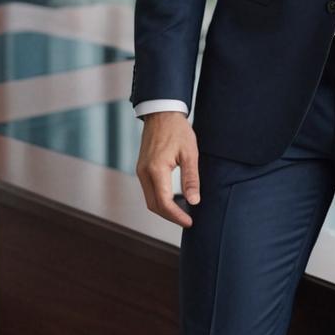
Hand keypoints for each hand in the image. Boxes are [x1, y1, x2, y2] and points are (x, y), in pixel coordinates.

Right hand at [135, 111, 199, 227]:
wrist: (162, 113)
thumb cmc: (177, 130)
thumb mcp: (189, 153)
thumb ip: (191, 178)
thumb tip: (194, 201)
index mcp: (156, 169)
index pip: (164, 203)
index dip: (177, 216)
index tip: (189, 222)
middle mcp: (144, 172)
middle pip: (154, 205)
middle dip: (170, 216)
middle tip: (187, 220)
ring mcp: (141, 171)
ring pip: (150, 199)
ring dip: (164, 209)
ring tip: (183, 213)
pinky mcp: (142, 168)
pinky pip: (149, 190)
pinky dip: (160, 199)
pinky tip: (173, 200)